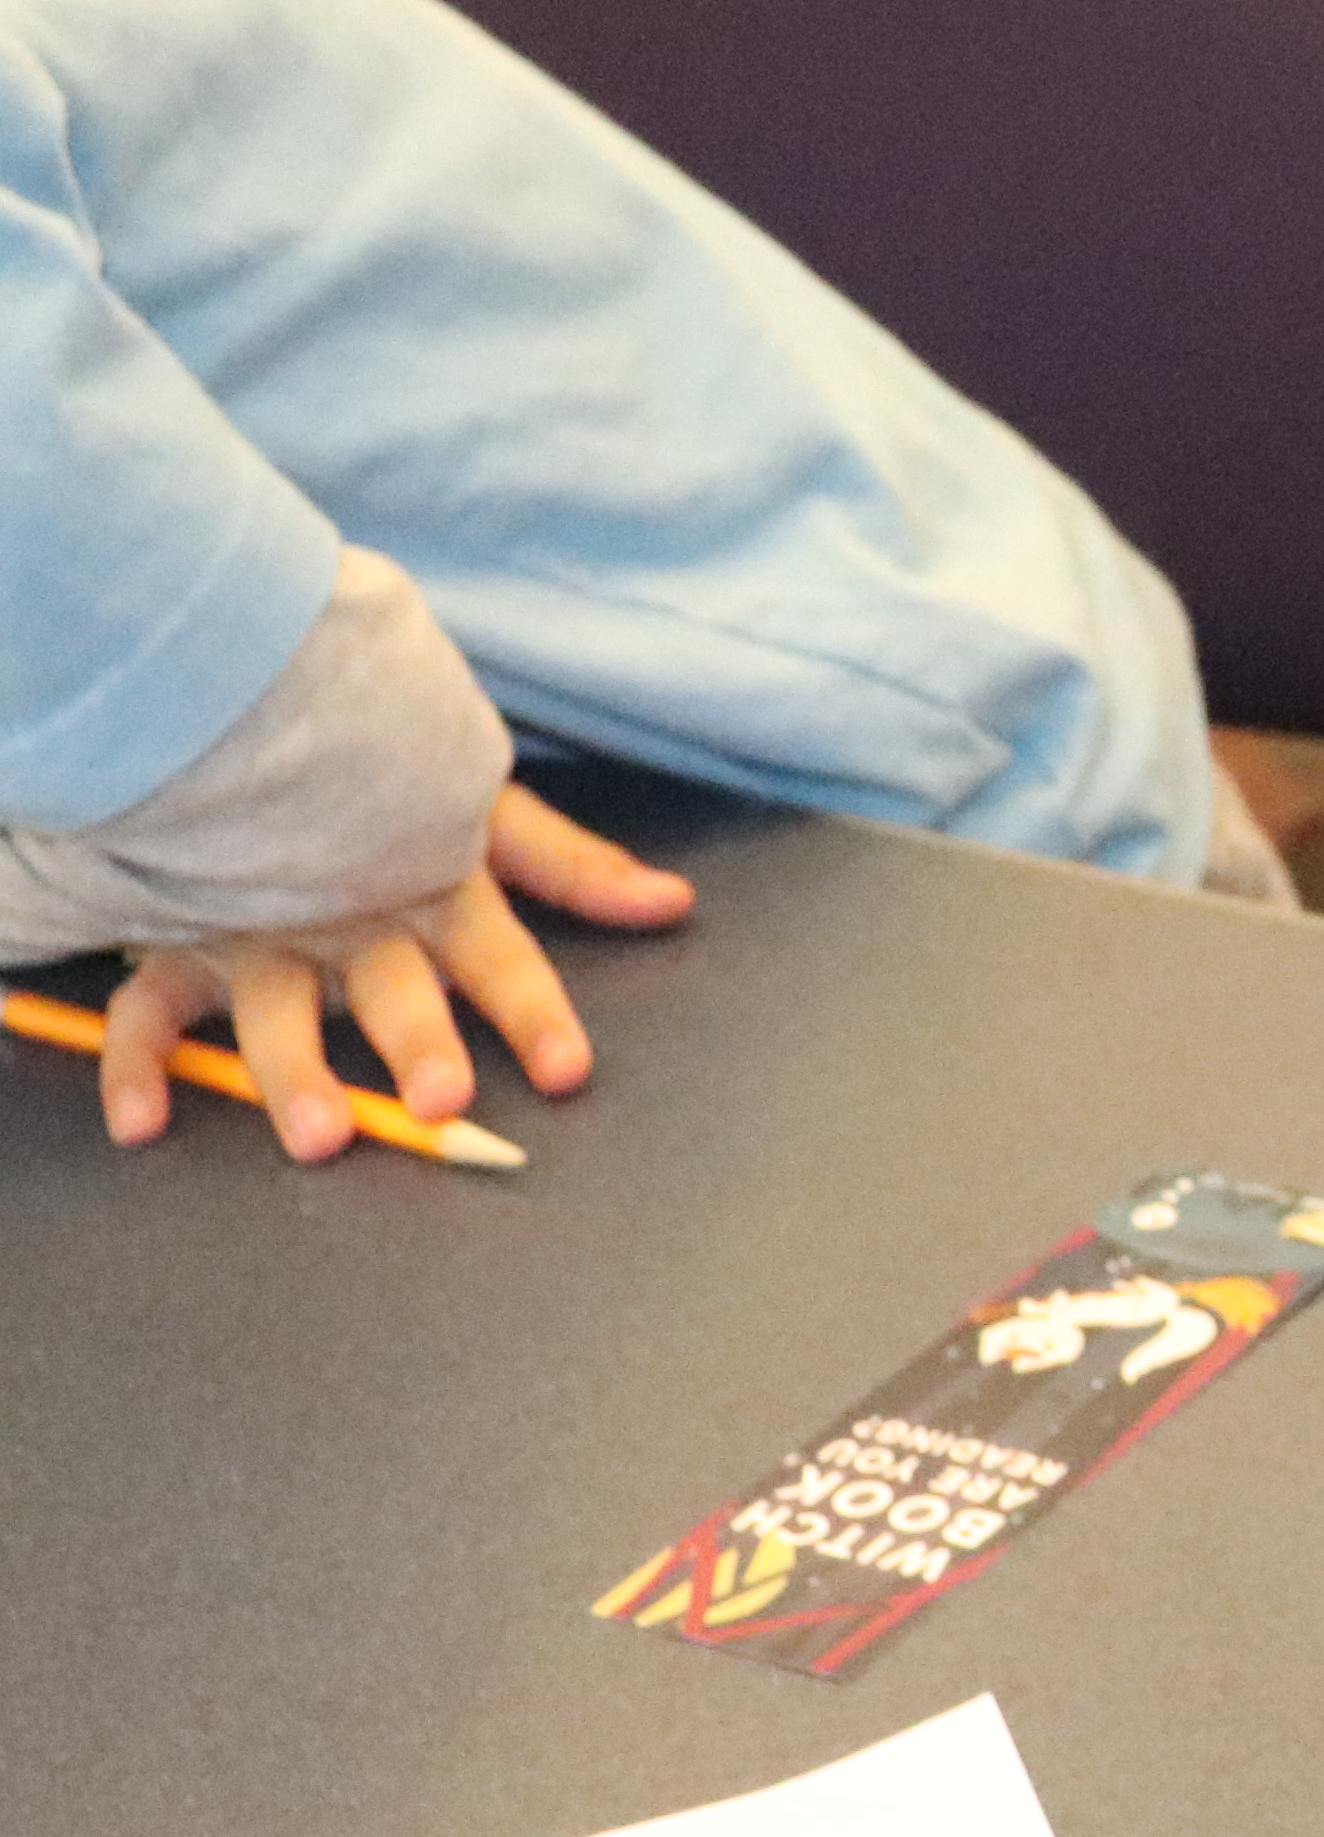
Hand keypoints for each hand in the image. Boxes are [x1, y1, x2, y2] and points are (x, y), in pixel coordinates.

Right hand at [102, 782, 694, 1160]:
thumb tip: (673, 904)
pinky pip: (147, 1008)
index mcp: (432, 885)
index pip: (500, 957)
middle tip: (442, 1099)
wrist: (253, 703)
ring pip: (277, 1010)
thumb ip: (573, 866)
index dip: (535, 1012)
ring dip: (295, 1072)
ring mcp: (261, 929)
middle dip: (419, 1041)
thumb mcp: (484, 807)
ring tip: (320, 1133)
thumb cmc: (383, 775)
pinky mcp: (179, 938)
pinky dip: (136, 1064)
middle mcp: (350, 916)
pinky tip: (142, 1120)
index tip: (566, 1070)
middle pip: (392, 988)